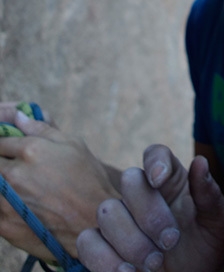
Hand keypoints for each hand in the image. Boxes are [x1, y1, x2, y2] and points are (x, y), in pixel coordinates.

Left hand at [0, 108, 119, 257]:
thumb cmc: (88, 180)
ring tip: (23, 188)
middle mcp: (14, 173)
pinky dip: (2, 204)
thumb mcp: (73, 145)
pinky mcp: (3, 225)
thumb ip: (42, 129)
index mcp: (31, 150)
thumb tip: (19, 117)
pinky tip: (20, 205)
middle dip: (3, 163)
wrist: (94, 225)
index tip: (10, 149)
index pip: (1, 140)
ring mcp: (6, 201)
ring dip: (2, 184)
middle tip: (18, 170)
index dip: (4, 143)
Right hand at [77, 152, 223, 271]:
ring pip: (107, 211)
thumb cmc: (205, 246)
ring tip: (153, 264)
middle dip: (148, 212)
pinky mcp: (101, 245)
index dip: (154, 161)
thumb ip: (210, 195)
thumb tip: (200, 162)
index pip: (156, 154)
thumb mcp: (218, 223)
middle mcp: (141, 193)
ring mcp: (119, 218)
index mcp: (170, 179)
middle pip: (130, 179)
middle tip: (170, 241)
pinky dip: (105, 259)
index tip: (159, 179)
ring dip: (131, 241)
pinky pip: (87, 242)